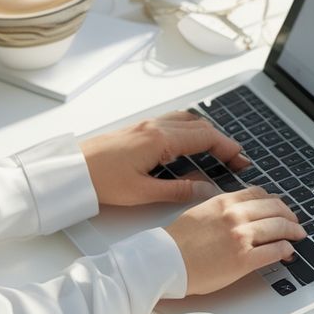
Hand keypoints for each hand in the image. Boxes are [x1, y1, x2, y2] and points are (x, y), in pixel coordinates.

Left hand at [80, 111, 249, 206]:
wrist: (72, 170)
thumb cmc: (101, 181)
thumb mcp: (143, 193)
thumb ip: (179, 191)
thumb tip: (207, 191)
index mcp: (160, 140)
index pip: (205, 137)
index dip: (228, 148)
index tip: (241, 160)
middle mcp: (156, 126)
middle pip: (201, 126)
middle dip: (222, 141)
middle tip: (237, 159)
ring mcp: (147, 125)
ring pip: (188, 120)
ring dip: (207, 132)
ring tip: (219, 150)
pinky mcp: (139, 129)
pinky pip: (174, 121)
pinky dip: (191, 129)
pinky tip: (191, 142)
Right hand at [166, 187, 305, 294]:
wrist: (165, 261)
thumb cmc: (176, 241)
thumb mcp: (199, 212)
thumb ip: (220, 209)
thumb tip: (237, 213)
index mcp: (224, 202)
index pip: (259, 194)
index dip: (274, 201)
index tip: (279, 208)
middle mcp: (235, 216)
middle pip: (275, 209)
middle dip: (289, 216)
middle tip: (295, 223)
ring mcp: (241, 237)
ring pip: (279, 228)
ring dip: (293, 232)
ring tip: (298, 236)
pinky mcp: (244, 260)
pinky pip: (275, 251)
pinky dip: (286, 250)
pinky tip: (288, 252)